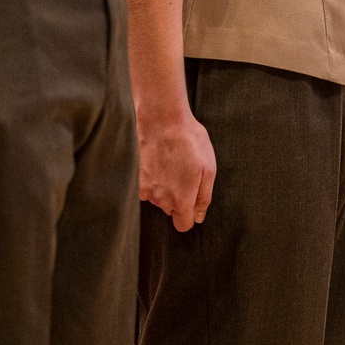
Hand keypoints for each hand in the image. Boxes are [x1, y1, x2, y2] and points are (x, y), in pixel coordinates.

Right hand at [137, 107, 215, 232]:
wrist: (161, 118)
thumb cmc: (189, 140)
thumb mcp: (208, 167)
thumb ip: (203, 197)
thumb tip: (198, 217)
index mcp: (181, 199)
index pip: (183, 225)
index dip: (189, 215)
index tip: (191, 198)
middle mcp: (162, 199)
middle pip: (171, 210)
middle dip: (178, 197)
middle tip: (183, 171)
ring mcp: (146, 189)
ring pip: (158, 198)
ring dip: (164, 187)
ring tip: (171, 162)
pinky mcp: (136, 178)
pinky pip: (146, 188)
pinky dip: (151, 180)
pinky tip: (157, 163)